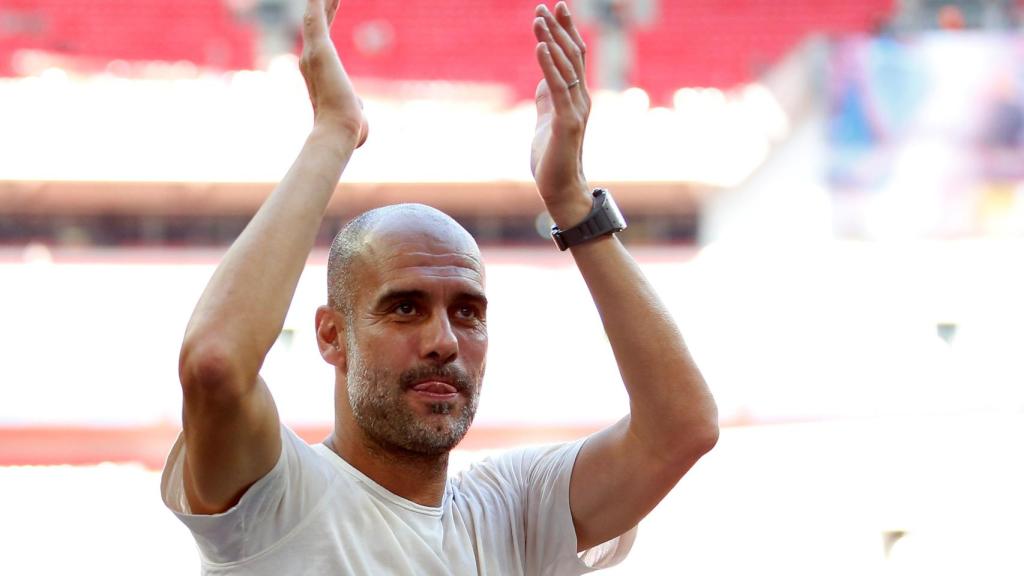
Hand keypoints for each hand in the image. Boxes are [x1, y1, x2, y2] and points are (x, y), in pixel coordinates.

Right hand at [300, 0, 367, 147]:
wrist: (339, 132)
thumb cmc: (348, 128)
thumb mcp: (353, 111)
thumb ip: (354, 104)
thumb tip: (359, 107)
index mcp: (318, 70)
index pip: (322, 36)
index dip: (327, 17)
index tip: (332, 2)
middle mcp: (309, 59)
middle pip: (316, 21)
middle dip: (324, 3)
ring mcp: (312, 53)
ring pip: (314, 15)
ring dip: (320, 0)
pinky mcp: (320, 50)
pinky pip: (316, 17)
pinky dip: (316, 2)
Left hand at [530, 2, 591, 226]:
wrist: (561, 188)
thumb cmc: (553, 157)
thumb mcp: (547, 119)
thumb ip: (548, 99)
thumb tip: (543, 80)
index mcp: (577, 97)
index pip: (575, 56)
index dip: (566, 31)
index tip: (556, 8)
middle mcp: (582, 99)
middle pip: (572, 56)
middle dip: (558, 29)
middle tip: (544, 6)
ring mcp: (576, 110)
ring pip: (565, 68)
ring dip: (551, 41)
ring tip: (538, 20)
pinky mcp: (566, 123)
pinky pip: (558, 89)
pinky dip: (549, 66)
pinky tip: (540, 48)